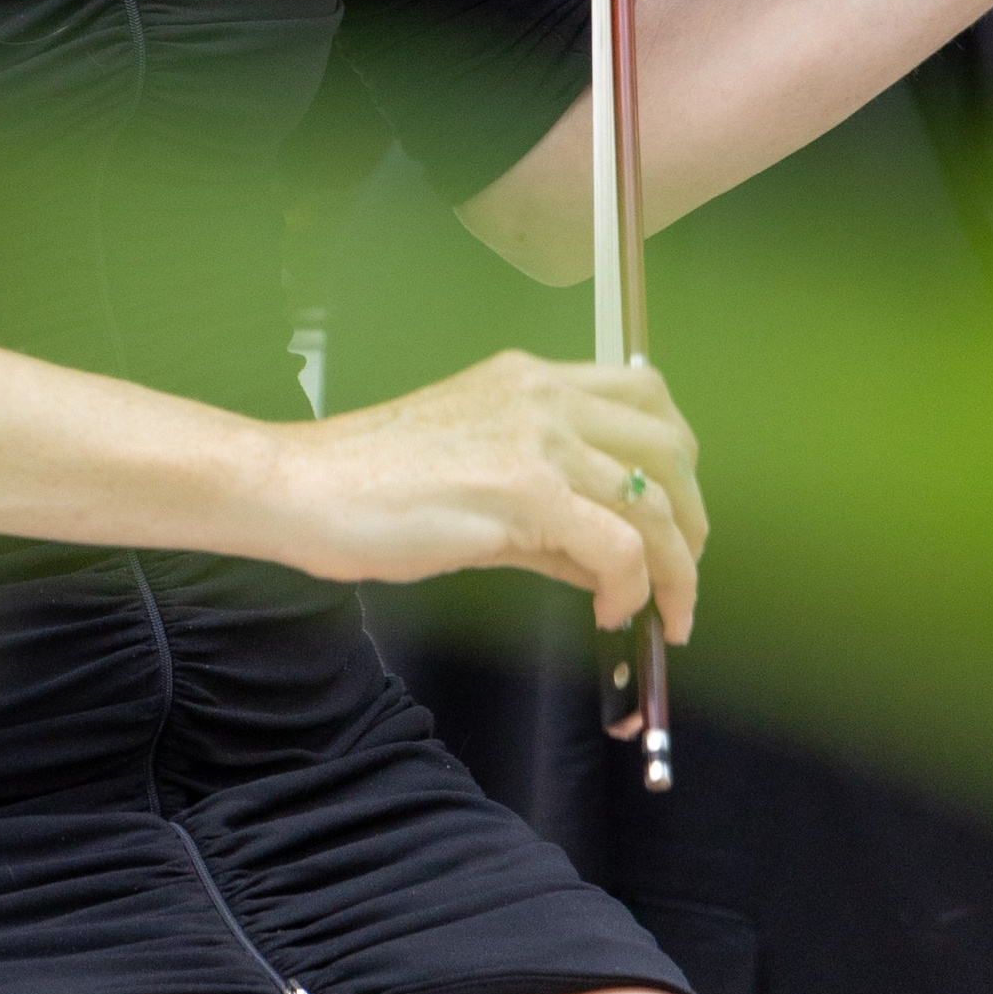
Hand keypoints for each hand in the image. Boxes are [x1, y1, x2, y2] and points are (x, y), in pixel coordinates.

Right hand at [256, 353, 706, 638]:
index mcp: (528, 380)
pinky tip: (610, 613)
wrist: (302, 485)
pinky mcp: (523, 490)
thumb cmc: (370, 485)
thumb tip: (609, 559)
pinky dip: (631, 588)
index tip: (675, 518)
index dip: (676, 462)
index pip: (644, 397)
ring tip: (661, 612)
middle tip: (681, 576)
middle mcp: (541, 395)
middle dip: (690, 519)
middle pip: (667, 445)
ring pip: (655, 500)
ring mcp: (535, 438)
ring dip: (674, 568)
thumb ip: (549, 507)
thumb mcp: (476, 473)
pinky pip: (620, 545)